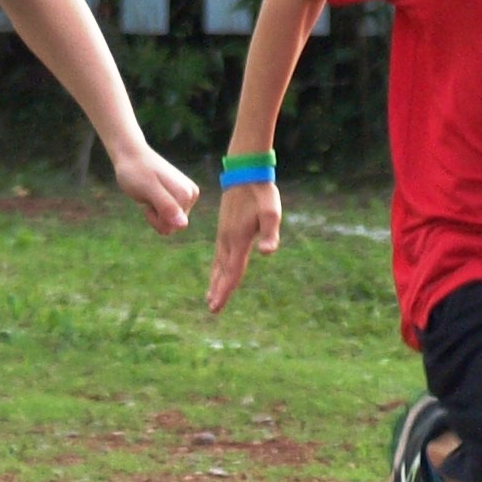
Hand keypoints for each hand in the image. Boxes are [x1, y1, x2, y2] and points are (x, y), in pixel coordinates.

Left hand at [109, 140, 196, 238]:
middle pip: (174, 226)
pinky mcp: (179, 196)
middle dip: (156, 217)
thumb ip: (166, 206)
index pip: (174, 226)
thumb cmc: (135, 171)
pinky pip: (168, 217)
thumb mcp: (148, 189)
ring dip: (156, 214)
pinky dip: (156, 210)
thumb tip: (183, 225)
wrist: (130, 154)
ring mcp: (186, 195)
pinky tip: (152, 195)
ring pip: (170, 223)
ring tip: (150, 194)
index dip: (156, 218)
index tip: (149, 198)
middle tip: (148, 196)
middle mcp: (191, 195)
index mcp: (187, 194)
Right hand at [208, 179, 280, 312]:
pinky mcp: (225, 229)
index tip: (216, 306)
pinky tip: (217, 272)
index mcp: (239, 240)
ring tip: (210, 296)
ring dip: (215, 280)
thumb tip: (268, 253)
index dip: (225, 290)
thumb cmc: (261, 193)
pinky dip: (216, 267)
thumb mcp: (272, 213)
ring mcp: (224, 234)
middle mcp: (228, 240)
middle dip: (218, 290)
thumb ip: (270, 233)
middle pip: (223, 271)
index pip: (232, 271)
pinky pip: (219, 254)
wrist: (245, 172)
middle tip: (212, 309)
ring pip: (219, 264)